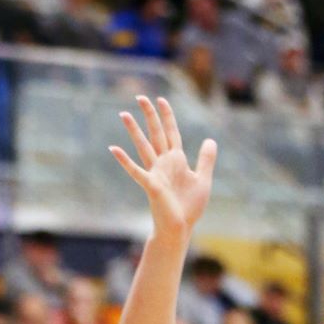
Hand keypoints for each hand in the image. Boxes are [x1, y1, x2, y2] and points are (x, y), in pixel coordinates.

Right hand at [109, 96, 216, 236]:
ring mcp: (156, 173)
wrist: (180, 227)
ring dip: (134, 131)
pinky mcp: (151, 185)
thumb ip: (206, 159)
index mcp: (177, 161)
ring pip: (144, 147)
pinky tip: (113, 149)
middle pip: (156, 134)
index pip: (171, 133)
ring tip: (124, 114)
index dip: (167, 117)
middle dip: (150, 116)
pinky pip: (136, 170)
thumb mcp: (203, 179)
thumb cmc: (189, 206)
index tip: (161, 100)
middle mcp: (164, 163)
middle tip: (140, 96)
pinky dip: (125, 160)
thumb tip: (210, 140)